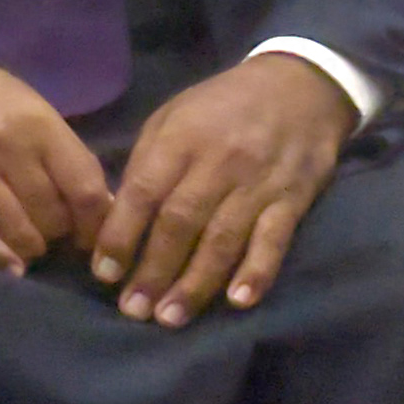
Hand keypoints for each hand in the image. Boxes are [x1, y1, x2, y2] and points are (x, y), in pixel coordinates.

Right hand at [0, 37, 114, 272]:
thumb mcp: (28, 105)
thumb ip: (61, 150)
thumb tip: (99, 201)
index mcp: (40, 125)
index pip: (85, 188)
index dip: (96, 223)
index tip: (94, 236)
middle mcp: (11, 149)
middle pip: (53, 215)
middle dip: (60, 234)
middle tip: (55, 235)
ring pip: (19, 228)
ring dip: (30, 247)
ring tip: (30, 246)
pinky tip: (7, 265)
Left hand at [91, 52, 356, 321]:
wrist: (300, 86)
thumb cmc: (222, 105)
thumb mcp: (173, 116)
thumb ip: (146, 162)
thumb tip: (118, 213)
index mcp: (180, 140)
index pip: (143, 193)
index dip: (121, 235)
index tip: (103, 273)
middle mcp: (218, 163)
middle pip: (180, 224)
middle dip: (154, 271)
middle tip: (133, 310)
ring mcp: (258, 183)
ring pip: (223, 240)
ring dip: (196, 283)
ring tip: (171, 317)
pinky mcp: (294, 199)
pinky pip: (274, 239)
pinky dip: (256, 271)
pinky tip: (237, 301)